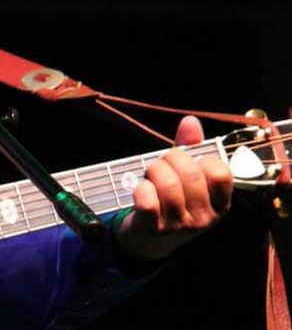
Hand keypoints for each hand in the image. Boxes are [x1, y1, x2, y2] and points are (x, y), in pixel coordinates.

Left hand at [114, 116, 232, 261]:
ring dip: (153, 171)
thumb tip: (190, 121)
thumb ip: (191, 148)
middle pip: (190, 173)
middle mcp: (204, 217)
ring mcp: (179, 225)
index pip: (220, 172)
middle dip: (169, 159)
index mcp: (219, 203)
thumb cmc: (170, 200)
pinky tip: (141, 191)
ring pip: (168, 184)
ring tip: (150, 177)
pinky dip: (140, 188)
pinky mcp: (153, 228)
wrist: (148, 239)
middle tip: (161, 165)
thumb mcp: (185, 176)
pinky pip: (147, 200)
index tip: (188, 161)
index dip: (199, 158)